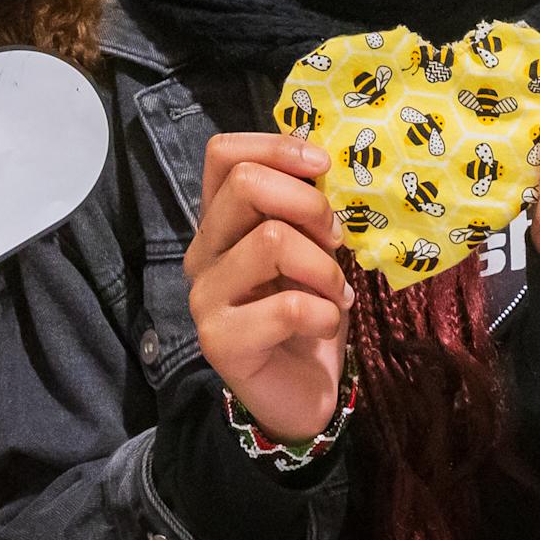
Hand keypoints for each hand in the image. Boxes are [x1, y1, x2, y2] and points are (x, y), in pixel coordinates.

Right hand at [186, 134, 352, 443]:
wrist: (302, 392)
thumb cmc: (309, 311)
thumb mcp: (313, 248)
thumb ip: (306, 208)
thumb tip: (324, 162)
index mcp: (221, 221)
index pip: (223, 153)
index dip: (277, 146)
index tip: (322, 166)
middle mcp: (203, 252)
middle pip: (245, 184)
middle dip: (309, 204)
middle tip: (334, 240)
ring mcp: (205, 297)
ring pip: (271, 240)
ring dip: (324, 267)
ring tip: (336, 292)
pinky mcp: (220, 340)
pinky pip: (287, 305)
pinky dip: (324, 312)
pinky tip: (327, 323)